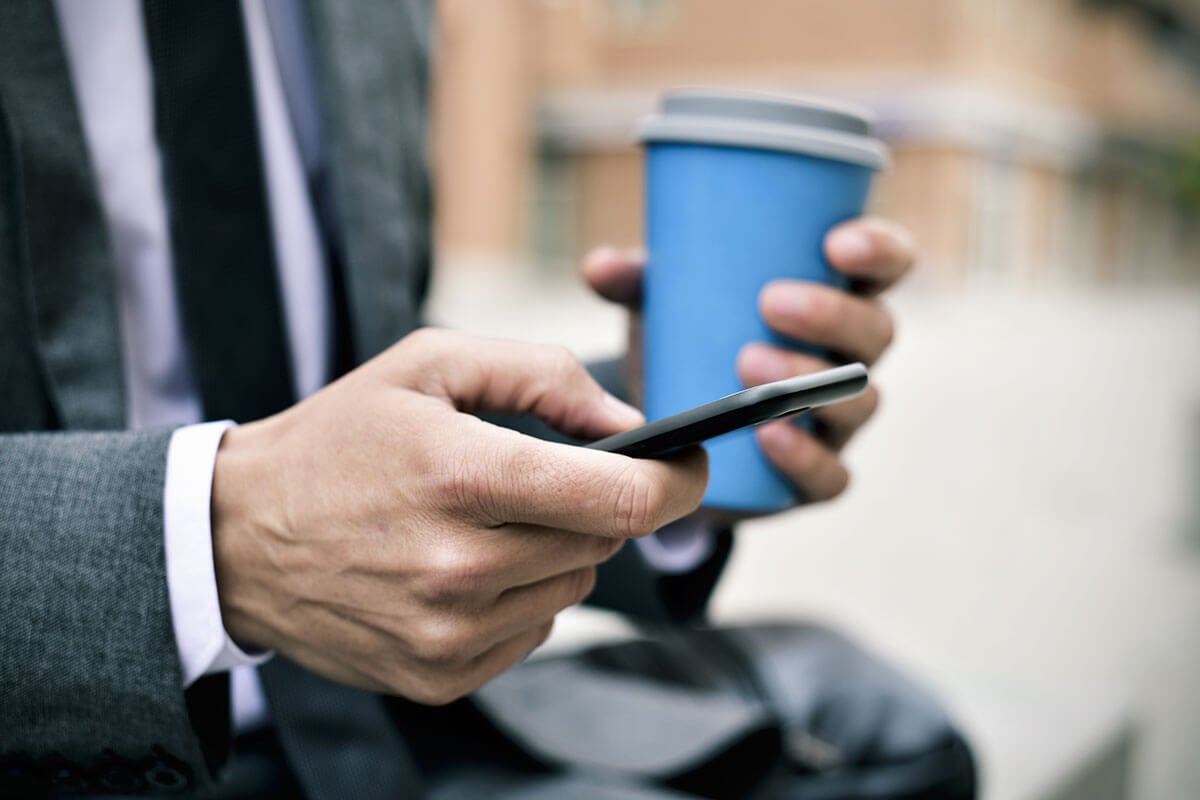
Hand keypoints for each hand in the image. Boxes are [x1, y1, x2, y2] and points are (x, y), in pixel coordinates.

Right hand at [210, 329, 707, 703]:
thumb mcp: (432, 365)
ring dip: (559, 548)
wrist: (239, 538)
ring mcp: (449, 633)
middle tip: (553, 476)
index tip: (692, 464)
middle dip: (600, 502)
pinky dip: (523, 594)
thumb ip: (544, 376)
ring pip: (575, 586)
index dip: (678, 481)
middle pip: (605, 541)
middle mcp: (459, 568)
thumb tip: (633, 426)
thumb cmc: (341, 438)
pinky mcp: (440, 676)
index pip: (622, 499)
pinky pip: (535, 630)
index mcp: (462, 476)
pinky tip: (467, 566)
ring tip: (492, 519)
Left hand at [583, 216, 913, 508]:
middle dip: (831, 315)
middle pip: (875, 333)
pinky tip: (770, 441)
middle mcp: (849, 357)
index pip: (886, 265)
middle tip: (770, 303)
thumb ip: (638, 281)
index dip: (877, 251)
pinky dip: (805, 459)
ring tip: (749, 365)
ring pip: (860, 401)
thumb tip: (599, 267)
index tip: (835, 242)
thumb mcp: (666, 304)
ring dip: (810, 382)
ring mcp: (839, 421)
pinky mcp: (815, 476)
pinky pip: (831, 475)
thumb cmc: (689, 344)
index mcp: (834, 297)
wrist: (676, 437)